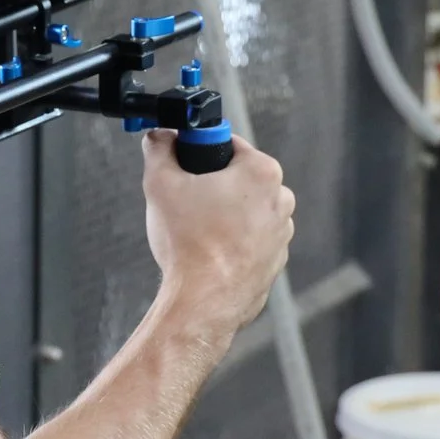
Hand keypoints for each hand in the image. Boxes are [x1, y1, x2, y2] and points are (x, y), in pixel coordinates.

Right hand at [142, 131, 293, 338]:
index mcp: (261, 172)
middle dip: (213, 185)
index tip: (186, 166)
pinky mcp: (275, 260)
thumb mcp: (160, 183)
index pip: (230, 144)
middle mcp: (280, 200)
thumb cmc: (189, 244)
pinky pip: (251, 239)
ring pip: (246, 210)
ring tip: (196, 231)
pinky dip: (233, 242)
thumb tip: (159, 137)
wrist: (203, 301)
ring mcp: (281, 233)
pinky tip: (209, 252)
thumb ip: (159, 149)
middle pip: (240, 177)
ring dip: (224, 214)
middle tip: (186, 200)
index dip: (201, 153)